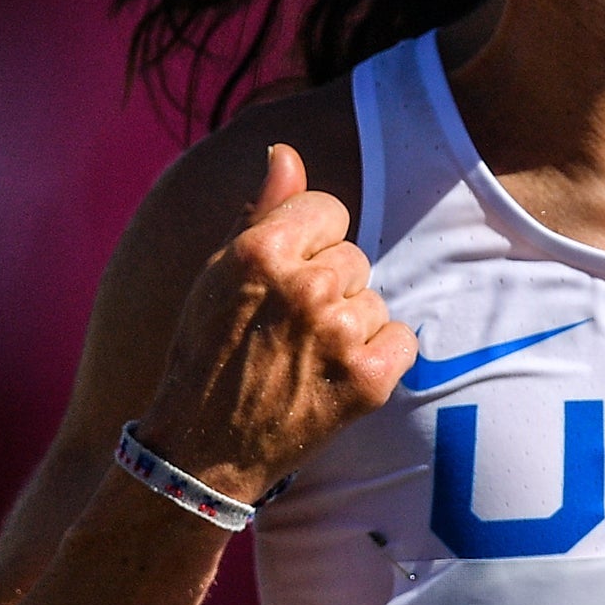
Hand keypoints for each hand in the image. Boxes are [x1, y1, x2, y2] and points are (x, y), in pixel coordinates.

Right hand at [134, 144, 416, 503]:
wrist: (204, 451)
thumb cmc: (208, 355)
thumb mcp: (218, 274)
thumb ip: (261, 210)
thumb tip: (286, 153)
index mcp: (260, 251)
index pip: (328, 209)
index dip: (310, 242)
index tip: (285, 277)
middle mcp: (303, 286)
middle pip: (353, 257)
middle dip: (328, 287)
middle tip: (286, 329)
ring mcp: (338, 334)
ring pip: (373, 300)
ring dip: (349, 326)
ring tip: (303, 358)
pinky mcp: (367, 380)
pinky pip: (401, 340)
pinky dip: (378, 359)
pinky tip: (336, 377)